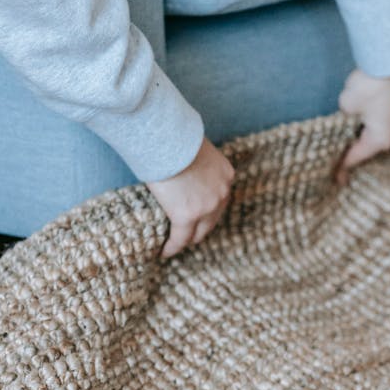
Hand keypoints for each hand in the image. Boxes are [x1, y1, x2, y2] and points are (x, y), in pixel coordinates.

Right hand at [145, 137, 235, 258]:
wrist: (167, 138)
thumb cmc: (174, 137)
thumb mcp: (195, 148)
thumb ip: (196, 162)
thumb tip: (182, 165)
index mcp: (226, 175)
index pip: (218, 199)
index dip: (207, 209)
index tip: (197, 216)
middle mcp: (221, 193)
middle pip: (212, 220)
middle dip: (200, 229)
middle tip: (186, 235)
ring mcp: (206, 207)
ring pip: (198, 233)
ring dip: (187, 239)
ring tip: (175, 245)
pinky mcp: (186, 216)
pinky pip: (180, 238)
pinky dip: (172, 247)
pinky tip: (164, 251)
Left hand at [334, 64, 389, 186]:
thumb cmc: (373, 86)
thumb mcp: (347, 104)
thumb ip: (345, 114)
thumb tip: (350, 112)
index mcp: (381, 140)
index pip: (356, 156)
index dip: (342, 166)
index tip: (336, 179)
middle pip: (370, 143)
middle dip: (355, 144)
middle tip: (339, 150)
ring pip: (381, 128)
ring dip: (366, 127)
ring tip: (351, 125)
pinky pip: (388, 116)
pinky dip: (376, 115)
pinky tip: (367, 108)